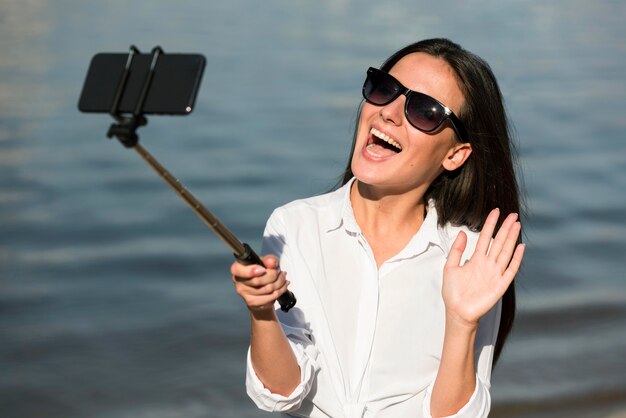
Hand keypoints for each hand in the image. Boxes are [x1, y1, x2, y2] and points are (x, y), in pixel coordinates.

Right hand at [231, 255, 288, 311]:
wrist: (263, 288)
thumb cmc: (263, 271)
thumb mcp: (267, 261)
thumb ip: (269, 259)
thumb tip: (271, 262)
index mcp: (238, 267)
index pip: (238, 270)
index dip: (250, 271)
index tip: (263, 270)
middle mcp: (238, 280)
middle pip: (257, 280)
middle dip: (273, 275)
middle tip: (278, 271)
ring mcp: (244, 293)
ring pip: (267, 289)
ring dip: (279, 282)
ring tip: (282, 277)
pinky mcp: (252, 302)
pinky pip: (270, 297)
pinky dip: (280, 290)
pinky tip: (282, 286)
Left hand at [442, 209, 524, 328]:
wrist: (457, 312)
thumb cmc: (453, 292)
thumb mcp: (450, 267)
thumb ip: (456, 250)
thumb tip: (461, 232)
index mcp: (476, 260)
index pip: (485, 238)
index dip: (490, 225)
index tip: (495, 212)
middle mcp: (487, 264)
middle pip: (499, 242)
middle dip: (505, 228)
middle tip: (512, 214)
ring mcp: (495, 273)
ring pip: (505, 252)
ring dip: (512, 239)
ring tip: (517, 225)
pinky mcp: (500, 285)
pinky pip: (511, 269)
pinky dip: (516, 259)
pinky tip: (521, 247)